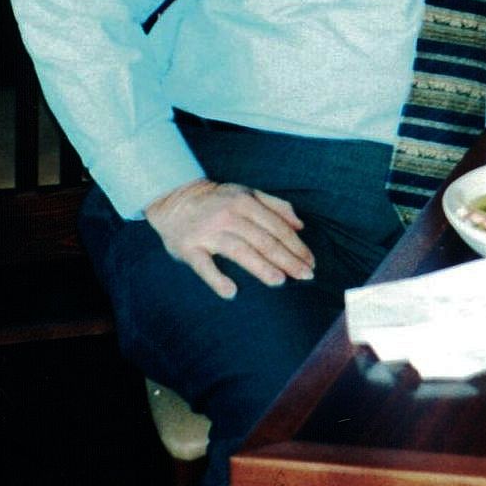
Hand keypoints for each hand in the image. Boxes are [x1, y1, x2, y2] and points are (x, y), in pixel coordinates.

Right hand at [144, 178, 313, 300]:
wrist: (174, 199)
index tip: (311, 263)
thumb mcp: (248, 194)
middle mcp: (229, 215)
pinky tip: (231, 292)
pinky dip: (216, 279)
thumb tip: (301, 226)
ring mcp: (208, 232)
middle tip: (305, 276)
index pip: (278, 228)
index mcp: (246, 202)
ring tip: (279, 281)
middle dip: (287, 259)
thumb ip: (276, 206)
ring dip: (260, 267)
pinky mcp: (188, 247)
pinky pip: (203, 265)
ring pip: (239, 251)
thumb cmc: (219, 200)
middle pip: (263, 240)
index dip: (297, 246)